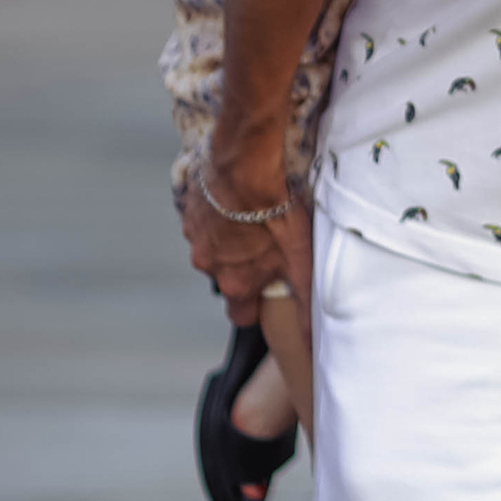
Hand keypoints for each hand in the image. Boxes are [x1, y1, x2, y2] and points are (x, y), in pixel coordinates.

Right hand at [182, 146, 313, 324]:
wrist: (245, 164)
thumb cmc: (276, 209)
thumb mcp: (301, 254)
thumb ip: (305, 295)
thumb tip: (311, 336)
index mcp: (236, 283)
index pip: (242, 315)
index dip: (258, 305)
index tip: (270, 291)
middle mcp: (209, 266)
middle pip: (229, 279)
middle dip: (245, 270)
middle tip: (269, 247)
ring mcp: (195, 239)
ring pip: (215, 251)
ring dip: (231, 242)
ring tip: (255, 219)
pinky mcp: (189, 213)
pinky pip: (205, 225)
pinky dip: (219, 219)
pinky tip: (238, 202)